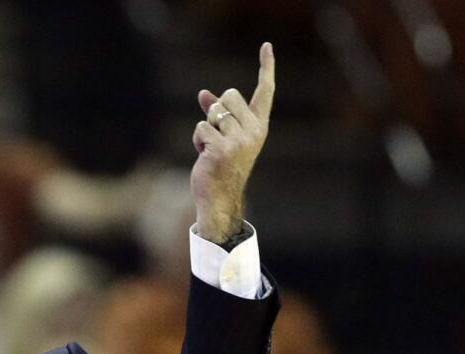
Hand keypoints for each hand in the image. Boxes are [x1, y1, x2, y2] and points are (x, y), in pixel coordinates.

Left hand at [190, 42, 275, 243]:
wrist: (220, 197)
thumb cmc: (221, 166)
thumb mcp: (224, 137)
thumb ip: (217, 115)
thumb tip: (203, 94)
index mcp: (259, 126)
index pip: (265, 92)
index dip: (266, 67)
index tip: (267, 46)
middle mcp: (254, 131)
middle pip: (229, 95)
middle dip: (217, 109)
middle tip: (219, 135)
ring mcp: (239, 140)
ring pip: (213, 112)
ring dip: (206, 128)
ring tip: (211, 148)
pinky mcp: (222, 149)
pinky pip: (201, 127)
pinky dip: (198, 140)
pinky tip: (204, 156)